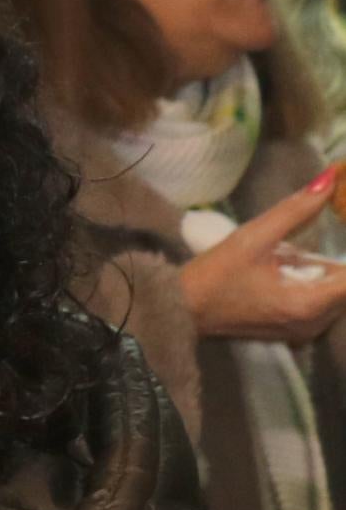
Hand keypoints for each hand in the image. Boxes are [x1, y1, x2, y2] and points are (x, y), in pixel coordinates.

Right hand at [180, 168, 345, 342]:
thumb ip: (296, 210)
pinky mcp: (295, 332)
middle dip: (337, 260)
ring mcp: (305, 331)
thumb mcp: (252, 237)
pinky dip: (316, 284)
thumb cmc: (213, 275)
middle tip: (301, 247)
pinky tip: (289, 271)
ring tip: (292, 257)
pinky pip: (322, 304)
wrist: (180, 310)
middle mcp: (315, 323)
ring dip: (326, 272)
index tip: (341, 220)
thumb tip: (330, 178)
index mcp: (309, 302)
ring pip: (336, 294)